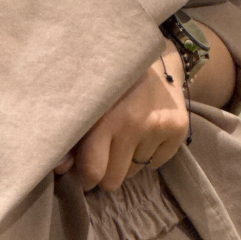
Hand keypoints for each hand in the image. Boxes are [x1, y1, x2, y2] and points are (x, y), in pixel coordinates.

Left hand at [56, 48, 188, 191]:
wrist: (154, 59)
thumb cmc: (113, 84)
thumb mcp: (88, 103)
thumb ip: (73, 138)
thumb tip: (60, 169)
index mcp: (106, 118)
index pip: (94, 170)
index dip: (87, 177)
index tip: (86, 171)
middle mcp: (135, 125)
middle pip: (114, 179)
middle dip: (107, 173)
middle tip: (106, 155)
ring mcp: (160, 128)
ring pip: (135, 170)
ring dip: (128, 160)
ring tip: (127, 135)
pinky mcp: (179, 129)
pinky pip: (156, 163)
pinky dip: (149, 154)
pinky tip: (145, 133)